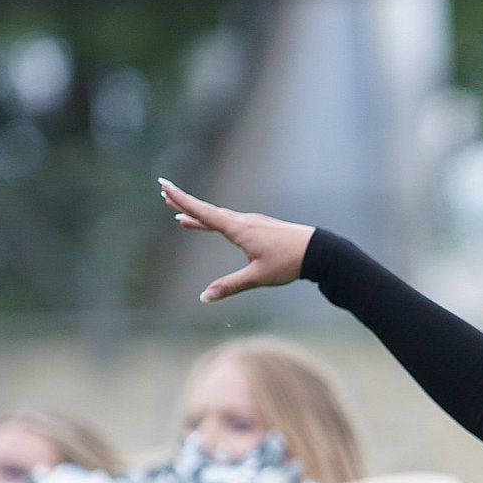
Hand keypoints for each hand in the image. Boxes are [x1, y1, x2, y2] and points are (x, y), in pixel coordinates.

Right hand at [159, 178, 314, 302]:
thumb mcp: (257, 277)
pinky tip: (215, 225)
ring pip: (220, 217)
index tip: (164, 185)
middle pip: (208, 210)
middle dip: (185, 203)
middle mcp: (244, 221)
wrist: (319, 251)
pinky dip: (217, 222)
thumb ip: (230, 286)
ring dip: (200, 214)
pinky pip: (232, 222)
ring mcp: (253, 223)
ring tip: (180, 216)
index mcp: (239, 229)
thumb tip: (205, 297)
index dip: (181, 199)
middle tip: (164, 191)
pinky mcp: (262, 228)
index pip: (203, 212)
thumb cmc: (289, 262)